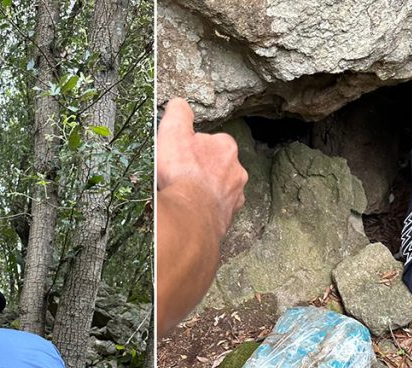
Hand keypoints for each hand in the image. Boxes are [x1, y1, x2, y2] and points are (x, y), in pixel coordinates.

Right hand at [157, 98, 246, 238]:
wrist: (191, 215)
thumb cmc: (183, 173)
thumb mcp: (174, 132)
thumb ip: (179, 113)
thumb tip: (179, 104)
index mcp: (226, 147)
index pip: (212, 141)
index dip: (194, 148)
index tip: (182, 156)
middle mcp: (237, 172)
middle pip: (218, 167)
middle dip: (204, 171)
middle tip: (183, 178)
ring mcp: (235, 197)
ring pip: (220, 190)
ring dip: (207, 192)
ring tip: (187, 197)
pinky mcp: (228, 218)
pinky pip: (218, 211)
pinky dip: (208, 210)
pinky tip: (195, 212)